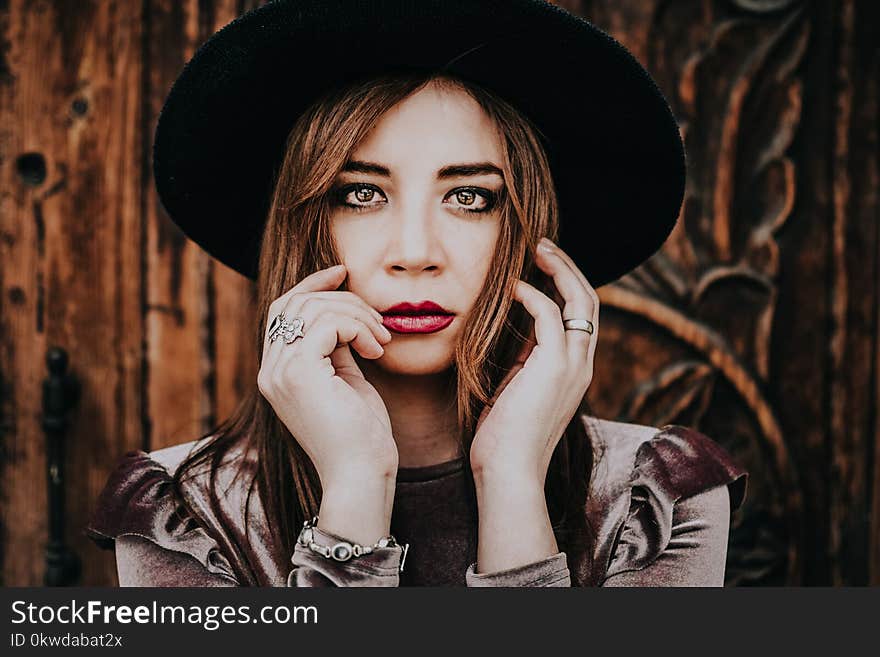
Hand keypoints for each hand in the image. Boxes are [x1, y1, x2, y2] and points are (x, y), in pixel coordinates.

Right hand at [257, 265, 397, 541]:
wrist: (361, 475)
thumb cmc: (361, 436)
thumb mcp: (346, 381)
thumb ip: (336, 349)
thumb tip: (344, 317)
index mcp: (278, 372)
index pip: (283, 310)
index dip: (311, 285)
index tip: (342, 272)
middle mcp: (271, 371)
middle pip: (296, 302)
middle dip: (343, 300)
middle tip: (378, 323)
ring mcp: (280, 373)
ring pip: (312, 308)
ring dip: (356, 314)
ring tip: (381, 340)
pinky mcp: (299, 374)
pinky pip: (326, 323)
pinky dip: (356, 327)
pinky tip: (375, 350)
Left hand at [470, 238, 599, 484]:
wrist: (509, 470)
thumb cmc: (504, 437)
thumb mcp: (518, 388)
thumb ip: (525, 360)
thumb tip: (516, 332)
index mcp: (575, 369)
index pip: (582, 315)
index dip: (566, 284)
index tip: (541, 265)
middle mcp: (582, 363)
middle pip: (589, 300)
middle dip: (568, 267)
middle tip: (542, 245)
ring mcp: (574, 365)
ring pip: (581, 300)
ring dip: (559, 269)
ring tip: (536, 250)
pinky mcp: (555, 366)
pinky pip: (552, 315)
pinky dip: (533, 295)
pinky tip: (513, 287)